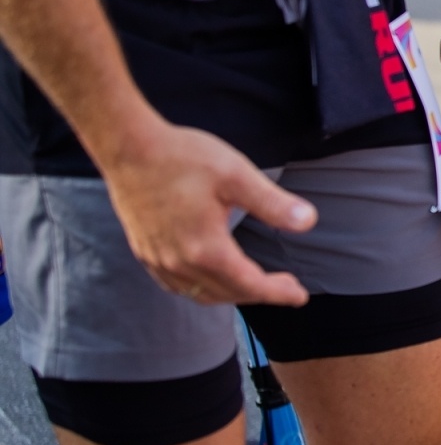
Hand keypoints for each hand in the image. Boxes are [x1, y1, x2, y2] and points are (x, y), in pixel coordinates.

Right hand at [101, 117, 316, 305]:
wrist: (128, 148)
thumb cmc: (183, 158)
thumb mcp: (237, 175)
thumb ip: (273, 204)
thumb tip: (308, 222)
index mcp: (205, 248)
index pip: (249, 285)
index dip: (277, 293)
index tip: (300, 296)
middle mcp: (179, 262)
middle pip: (226, 293)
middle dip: (260, 294)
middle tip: (286, 287)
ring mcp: (157, 259)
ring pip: (200, 293)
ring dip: (231, 294)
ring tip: (255, 283)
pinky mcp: (144, 251)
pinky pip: (177, 285)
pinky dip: (201, 288)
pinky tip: (212, 276)